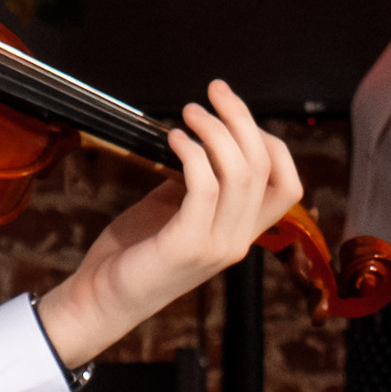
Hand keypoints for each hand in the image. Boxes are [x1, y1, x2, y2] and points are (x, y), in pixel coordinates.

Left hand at [34, 82, 302, 364]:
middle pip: (263, 166)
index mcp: (242, 233)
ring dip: (214, 130)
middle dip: (240, 118)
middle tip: (213, 92)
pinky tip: (173, 140)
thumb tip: (203, 140)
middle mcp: (239, 241)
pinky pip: (204, 185)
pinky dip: (191, 152)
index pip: (288, 185)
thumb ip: (199, 184)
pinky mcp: (187, 244)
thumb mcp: (177, 210)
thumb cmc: (135, 252)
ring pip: (240, 172)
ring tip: (188, 113)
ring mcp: (217, 245)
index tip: (233, 115)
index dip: (270, 141)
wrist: (102, 299)